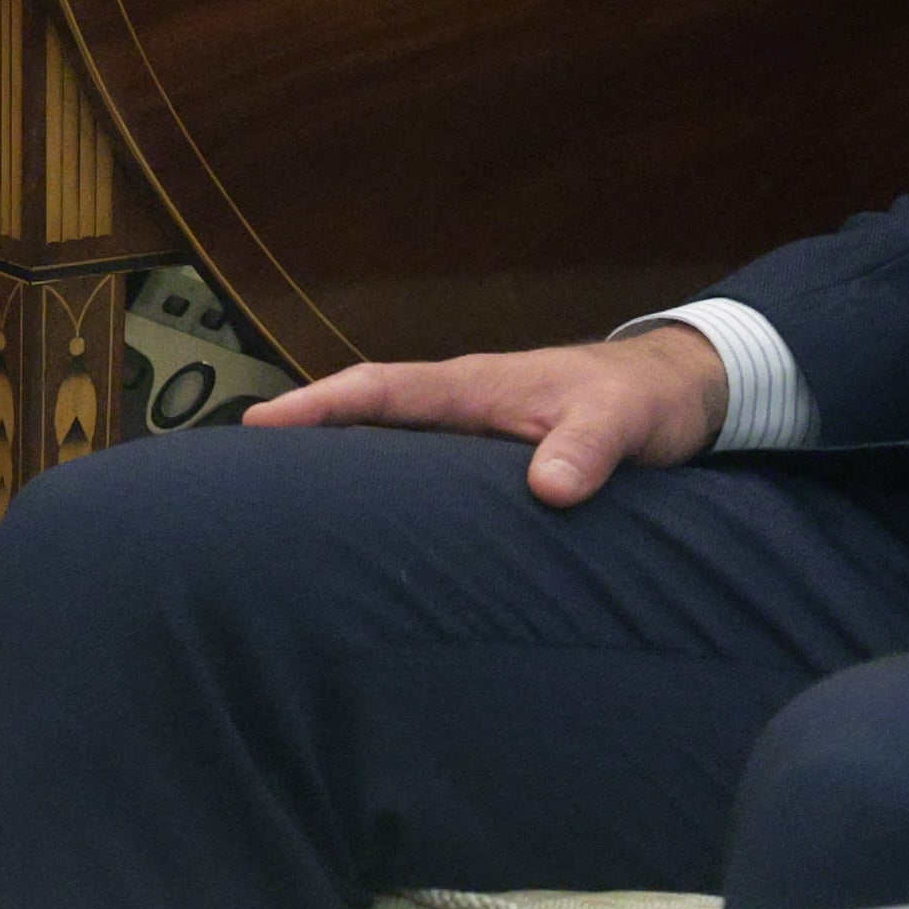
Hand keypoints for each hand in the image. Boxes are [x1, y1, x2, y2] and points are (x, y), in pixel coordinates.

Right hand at [242, 324, 728, 507]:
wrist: (680, 390)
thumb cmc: (644, 401)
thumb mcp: (624, 421)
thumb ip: (588, 451)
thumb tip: (548, 490)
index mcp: (471, 386)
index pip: (377, 389)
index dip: (316, 405)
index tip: (256, 424)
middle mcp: (454, 402)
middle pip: (358, 413)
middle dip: (296, 434)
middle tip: (228, 474)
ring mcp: (463, 427)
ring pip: (379, 439)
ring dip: (330, 459)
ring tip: (271, 504)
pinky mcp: (480, 454)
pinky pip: (409, 462)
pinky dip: (373, 479)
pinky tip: (358, 522)